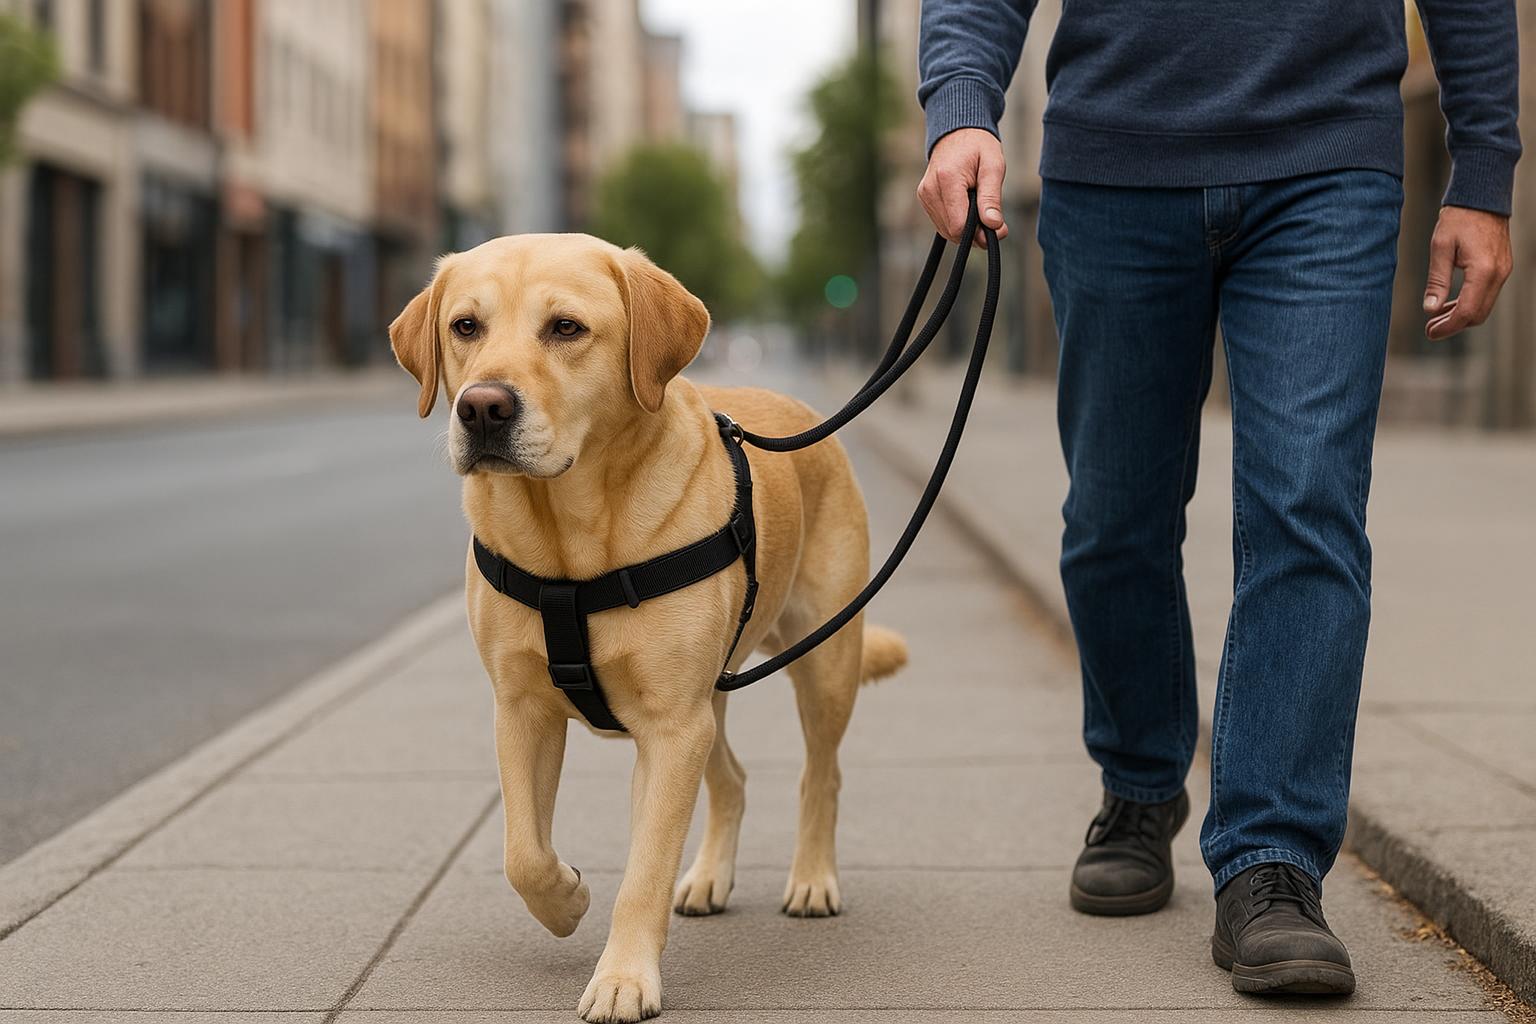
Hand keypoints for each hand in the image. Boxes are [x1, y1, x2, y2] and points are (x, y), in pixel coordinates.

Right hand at [917, 128, 1007, 247]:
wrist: (957, 131)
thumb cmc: (978, 146)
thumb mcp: (993, 166)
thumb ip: (992, 198)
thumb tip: (993, 225)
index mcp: (947, 179)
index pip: (958, 225)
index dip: (979, 234)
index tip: (997, 229)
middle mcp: (930, 189)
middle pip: (952, 231)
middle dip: (974, 232)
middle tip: (993, 220)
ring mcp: (924, 195)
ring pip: (946, 230)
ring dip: (966, 228)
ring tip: (979, 209)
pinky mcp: (924, 198)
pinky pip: (942, 223)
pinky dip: (957, 222)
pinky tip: (968, 208)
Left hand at [1423, 206, 1512, 339]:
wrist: (1482, 198)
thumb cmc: (1459, 219)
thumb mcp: (1440, 248)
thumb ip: (1437, 281)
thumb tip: (1430, 308)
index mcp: (1483, 271)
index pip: (1467, 311)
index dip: (1448, 327)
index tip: (1429, 333)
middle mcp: (1498, 274)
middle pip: (1478, 314)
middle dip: (1454, 325)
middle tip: (1430, 329)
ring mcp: (1503, 271)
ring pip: (1484, 306)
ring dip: (1460, 315)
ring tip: (1436, 317)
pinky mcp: (1502, 268)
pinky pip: (1487, 294)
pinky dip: (1469, 303)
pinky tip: (1449, 303)